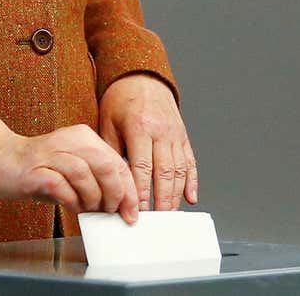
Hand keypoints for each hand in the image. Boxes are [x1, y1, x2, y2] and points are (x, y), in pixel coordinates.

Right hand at [0, 113, 139, 222]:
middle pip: (106, 166)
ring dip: (92, 199)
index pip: (117, 163)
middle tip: (110, 211)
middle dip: (115, 195)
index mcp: (83, 136)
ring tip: (89, 209)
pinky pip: (61, 187)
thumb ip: (96, 179)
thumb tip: (123, 205)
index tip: (132, 212)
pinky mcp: (34, 170)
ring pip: (86, 175)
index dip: (129, 190)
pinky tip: (71, 206)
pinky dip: (71, 201)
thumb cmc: (39, 168)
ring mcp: (49, 154)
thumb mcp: (73, 168)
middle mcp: (68, 140)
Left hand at [99, 73, 197, 209]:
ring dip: (175, 195)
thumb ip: (111, 150)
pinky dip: (192, 181)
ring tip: (169, 215)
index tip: (138, 211)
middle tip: (156, 220)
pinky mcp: (183, 136)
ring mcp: (175, 134)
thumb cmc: (121, 100)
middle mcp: (161, 132)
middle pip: (164, 172)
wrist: (142, 78)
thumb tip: (110, 180)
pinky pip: (190, 162)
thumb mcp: (107, 121)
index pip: (142, 167)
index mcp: (140, 127)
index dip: (141, 192)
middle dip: (161, 199)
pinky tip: (190, 198)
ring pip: (179, 170)